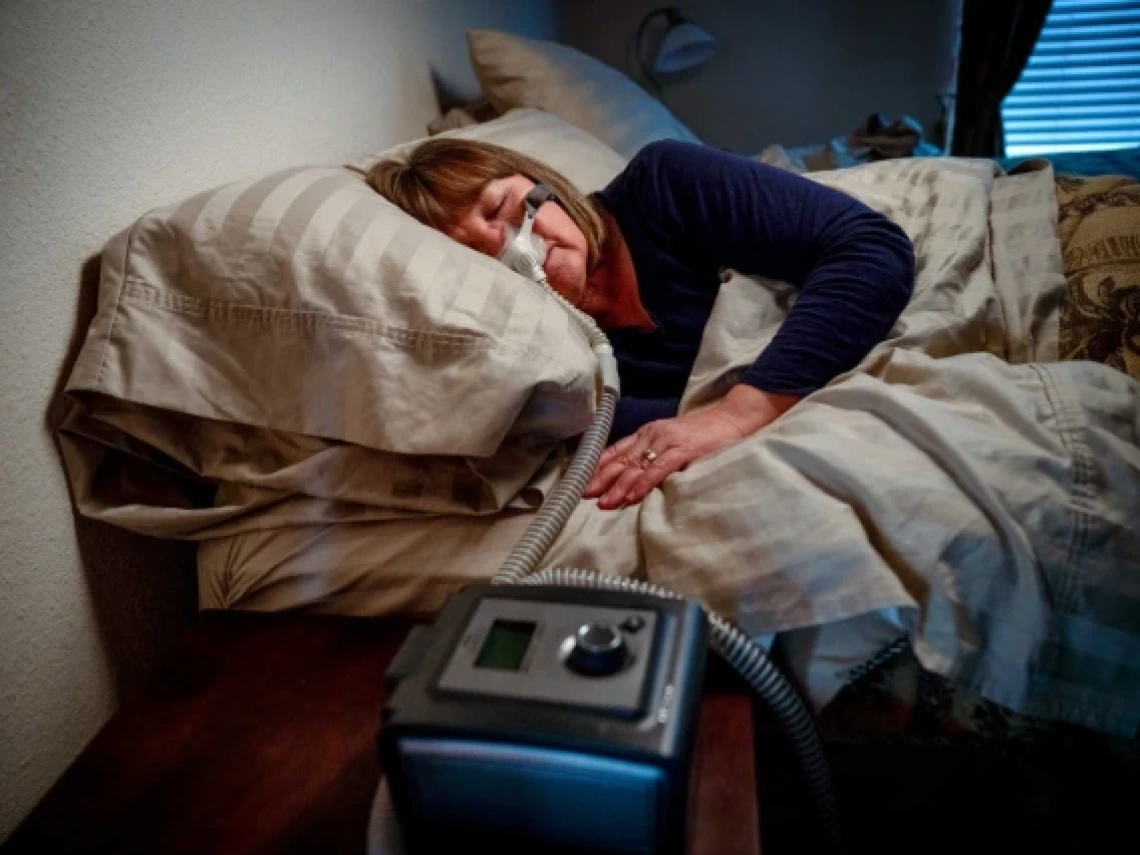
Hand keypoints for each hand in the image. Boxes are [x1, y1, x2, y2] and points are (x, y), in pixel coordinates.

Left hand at [584, 386, 798, 509]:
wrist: (734, 418)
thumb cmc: (706, 435)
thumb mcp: (673, 442)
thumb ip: (654, 456)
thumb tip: (633, 478)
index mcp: (648, 433)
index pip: (615, 451)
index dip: (597, 468)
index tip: (580, 483)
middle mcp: (653, 435)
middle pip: (620, 460)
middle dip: (600, 480)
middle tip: (582, 496)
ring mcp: (667, 442)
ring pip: (636, 467)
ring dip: (617, 487)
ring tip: (603, 503)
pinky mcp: (684, 451)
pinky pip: (658, 470)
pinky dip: (643, 484)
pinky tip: (631, 497)